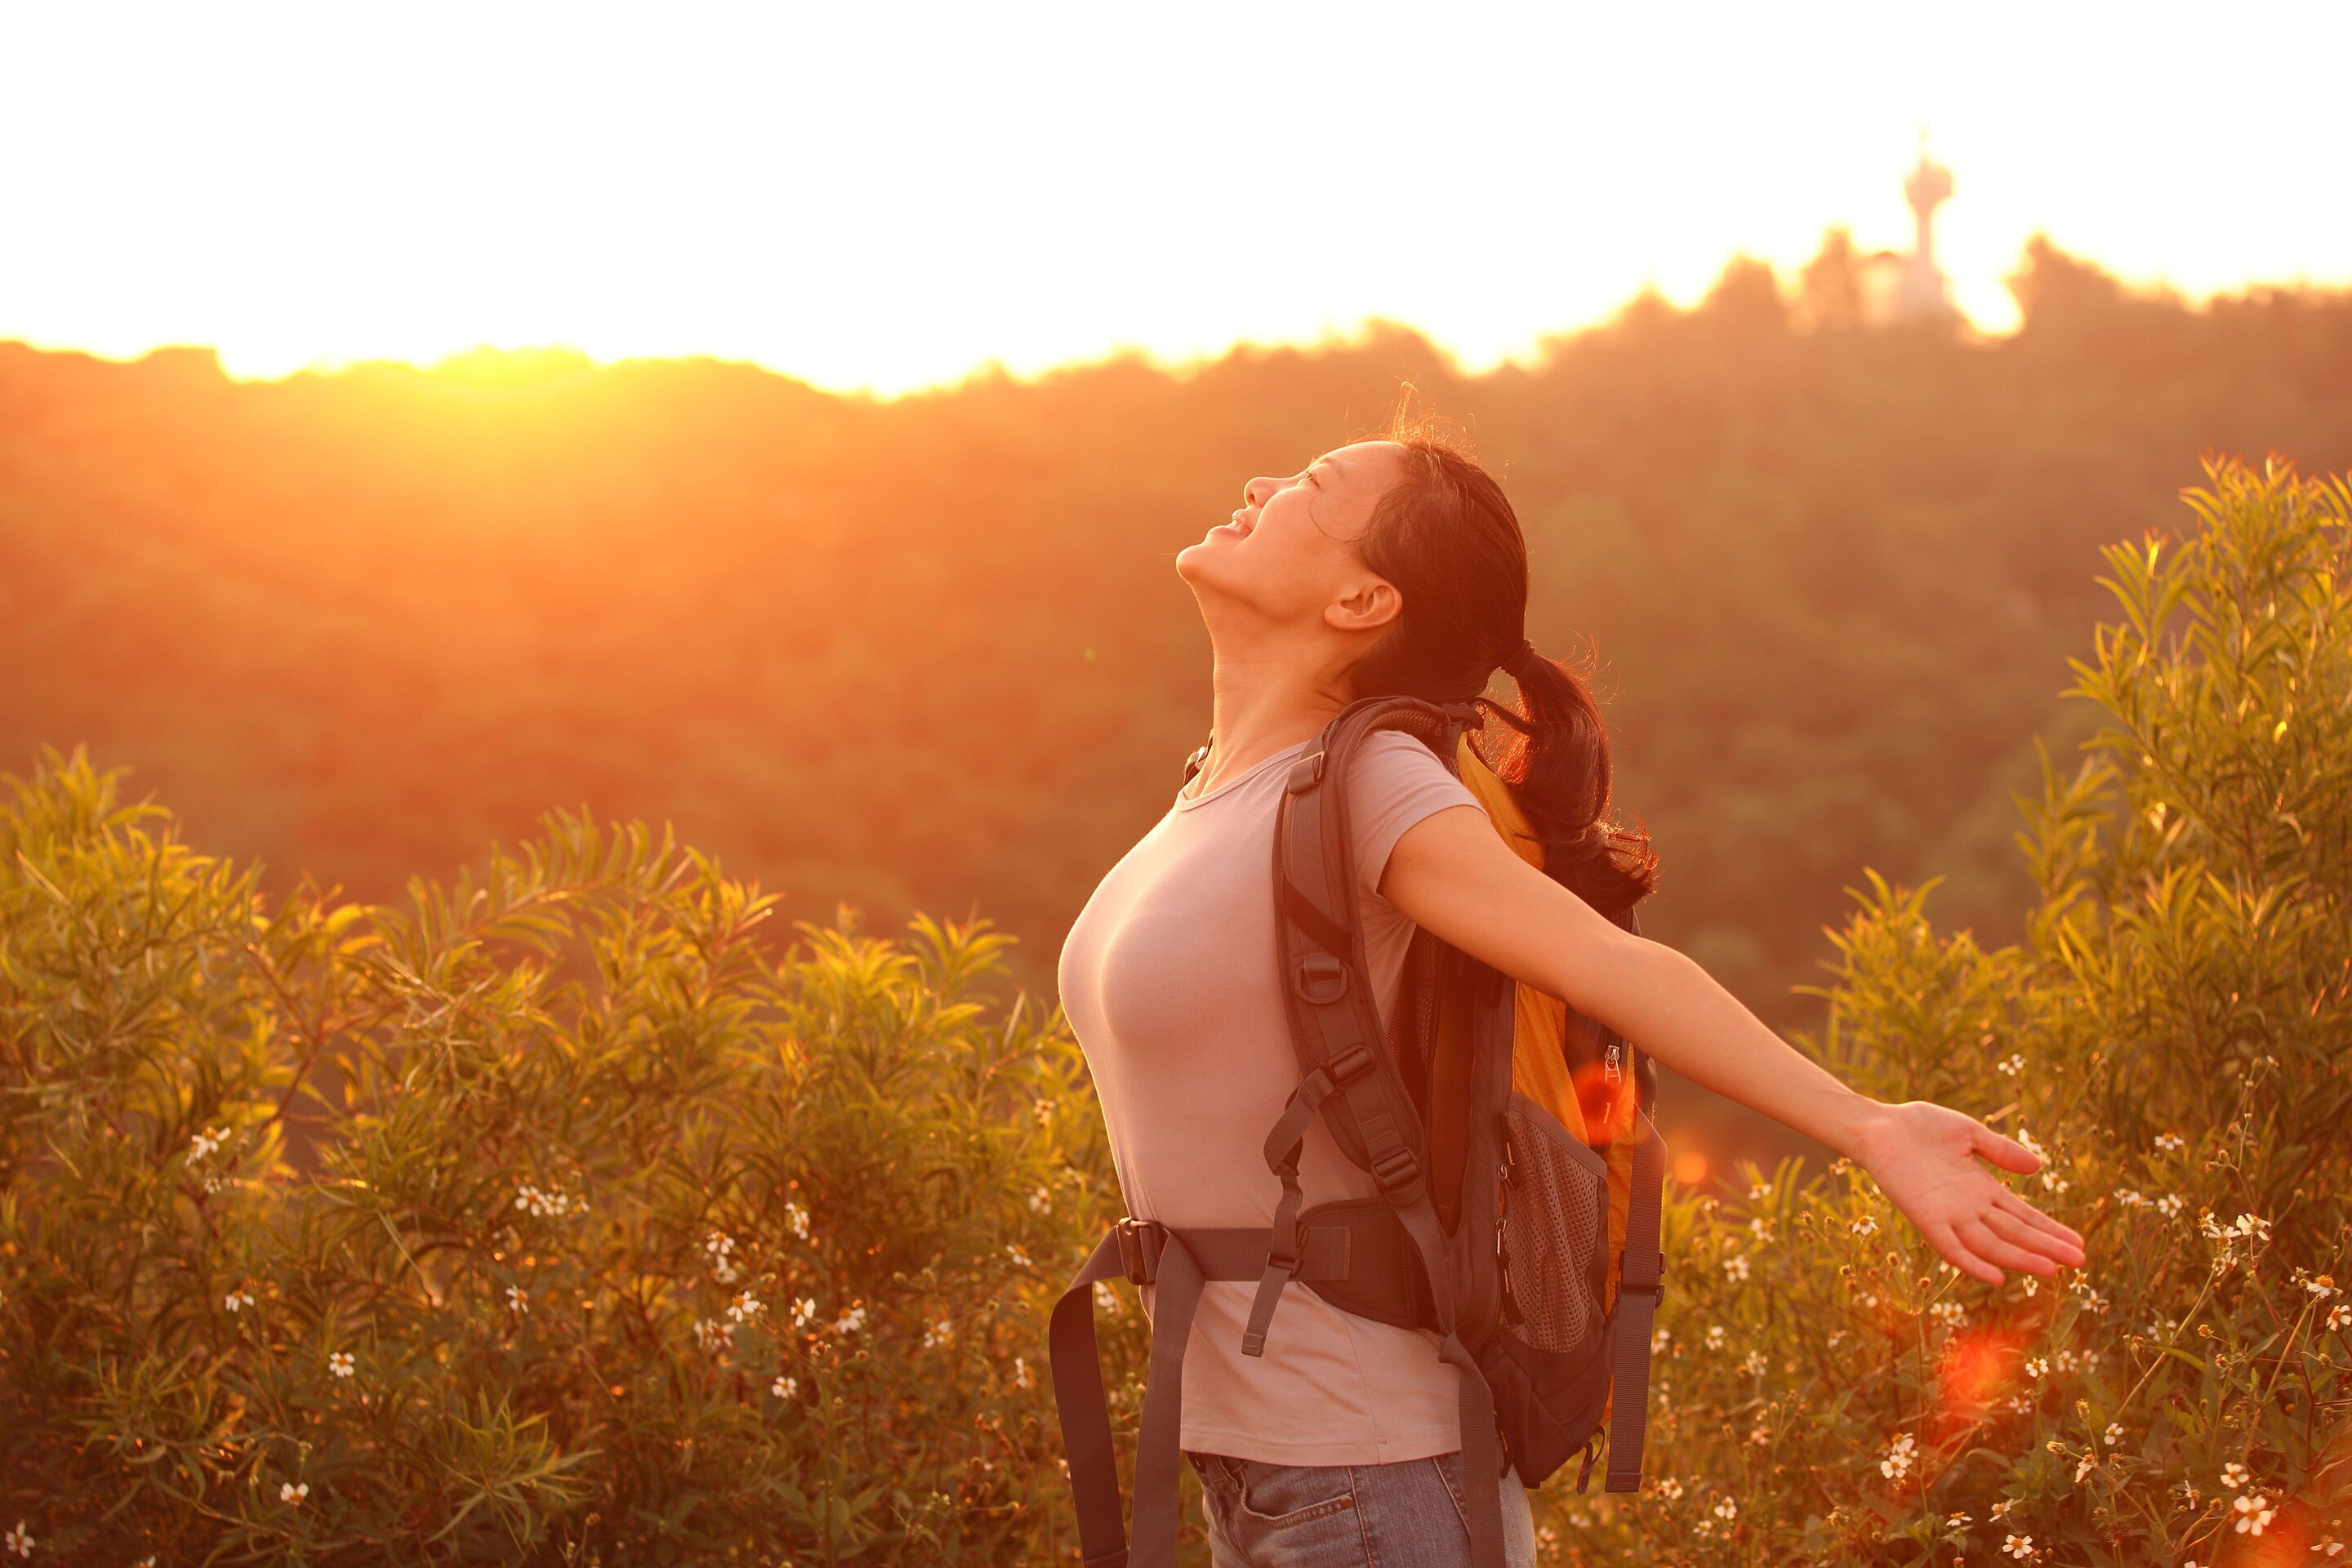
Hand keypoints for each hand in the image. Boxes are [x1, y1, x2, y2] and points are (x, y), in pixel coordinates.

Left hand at [1846, 1101, 2087, 1285]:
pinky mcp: (1925, 1217)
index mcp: (1981, 1188)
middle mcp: (1968, 1207)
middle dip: (2046, 1248)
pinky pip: (1951, 1247)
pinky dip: (1972, 1263)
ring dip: (2019, 1258)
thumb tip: (2037, 1167)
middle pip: (2014, 1233)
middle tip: (2080, 1262)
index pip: (2023, 1215)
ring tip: (2051, 1270)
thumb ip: (2001, 1151)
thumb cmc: (1920, 1126)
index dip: (2049, 1230)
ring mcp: (1948, 1214)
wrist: (1879, 1126)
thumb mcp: (1969, 1133)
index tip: (2078, 1243)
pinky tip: (1996, 1277)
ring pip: (1991, 1244)